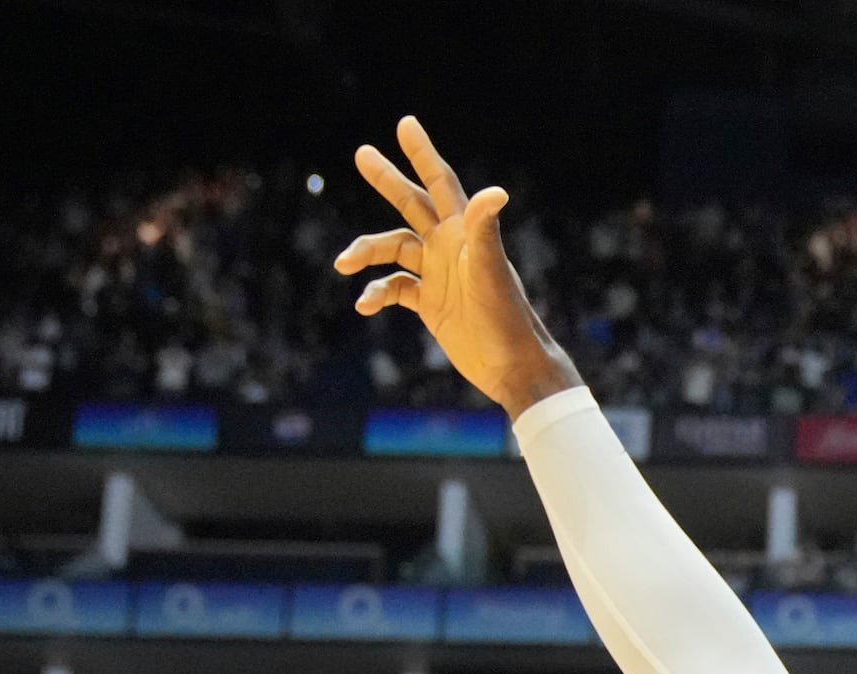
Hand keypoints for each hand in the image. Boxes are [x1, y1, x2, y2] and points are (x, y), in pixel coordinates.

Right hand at [334, 117, 577, 417]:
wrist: (513, 367)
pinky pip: (394, 288)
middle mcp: (450, 249)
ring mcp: (439, 275)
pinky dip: (376, 293)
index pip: (440, 184)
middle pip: (411, 204)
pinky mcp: (431, 304)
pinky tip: (365, 305)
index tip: (405, 123)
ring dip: (366, 253)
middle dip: (388, 180)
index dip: (422, 153)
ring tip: (344, 264)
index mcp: (464, 234)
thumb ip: (485, 231)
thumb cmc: (507, 318)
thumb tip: (495, 191)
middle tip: (363, 153)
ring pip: (393, 250)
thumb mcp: (491, 272)